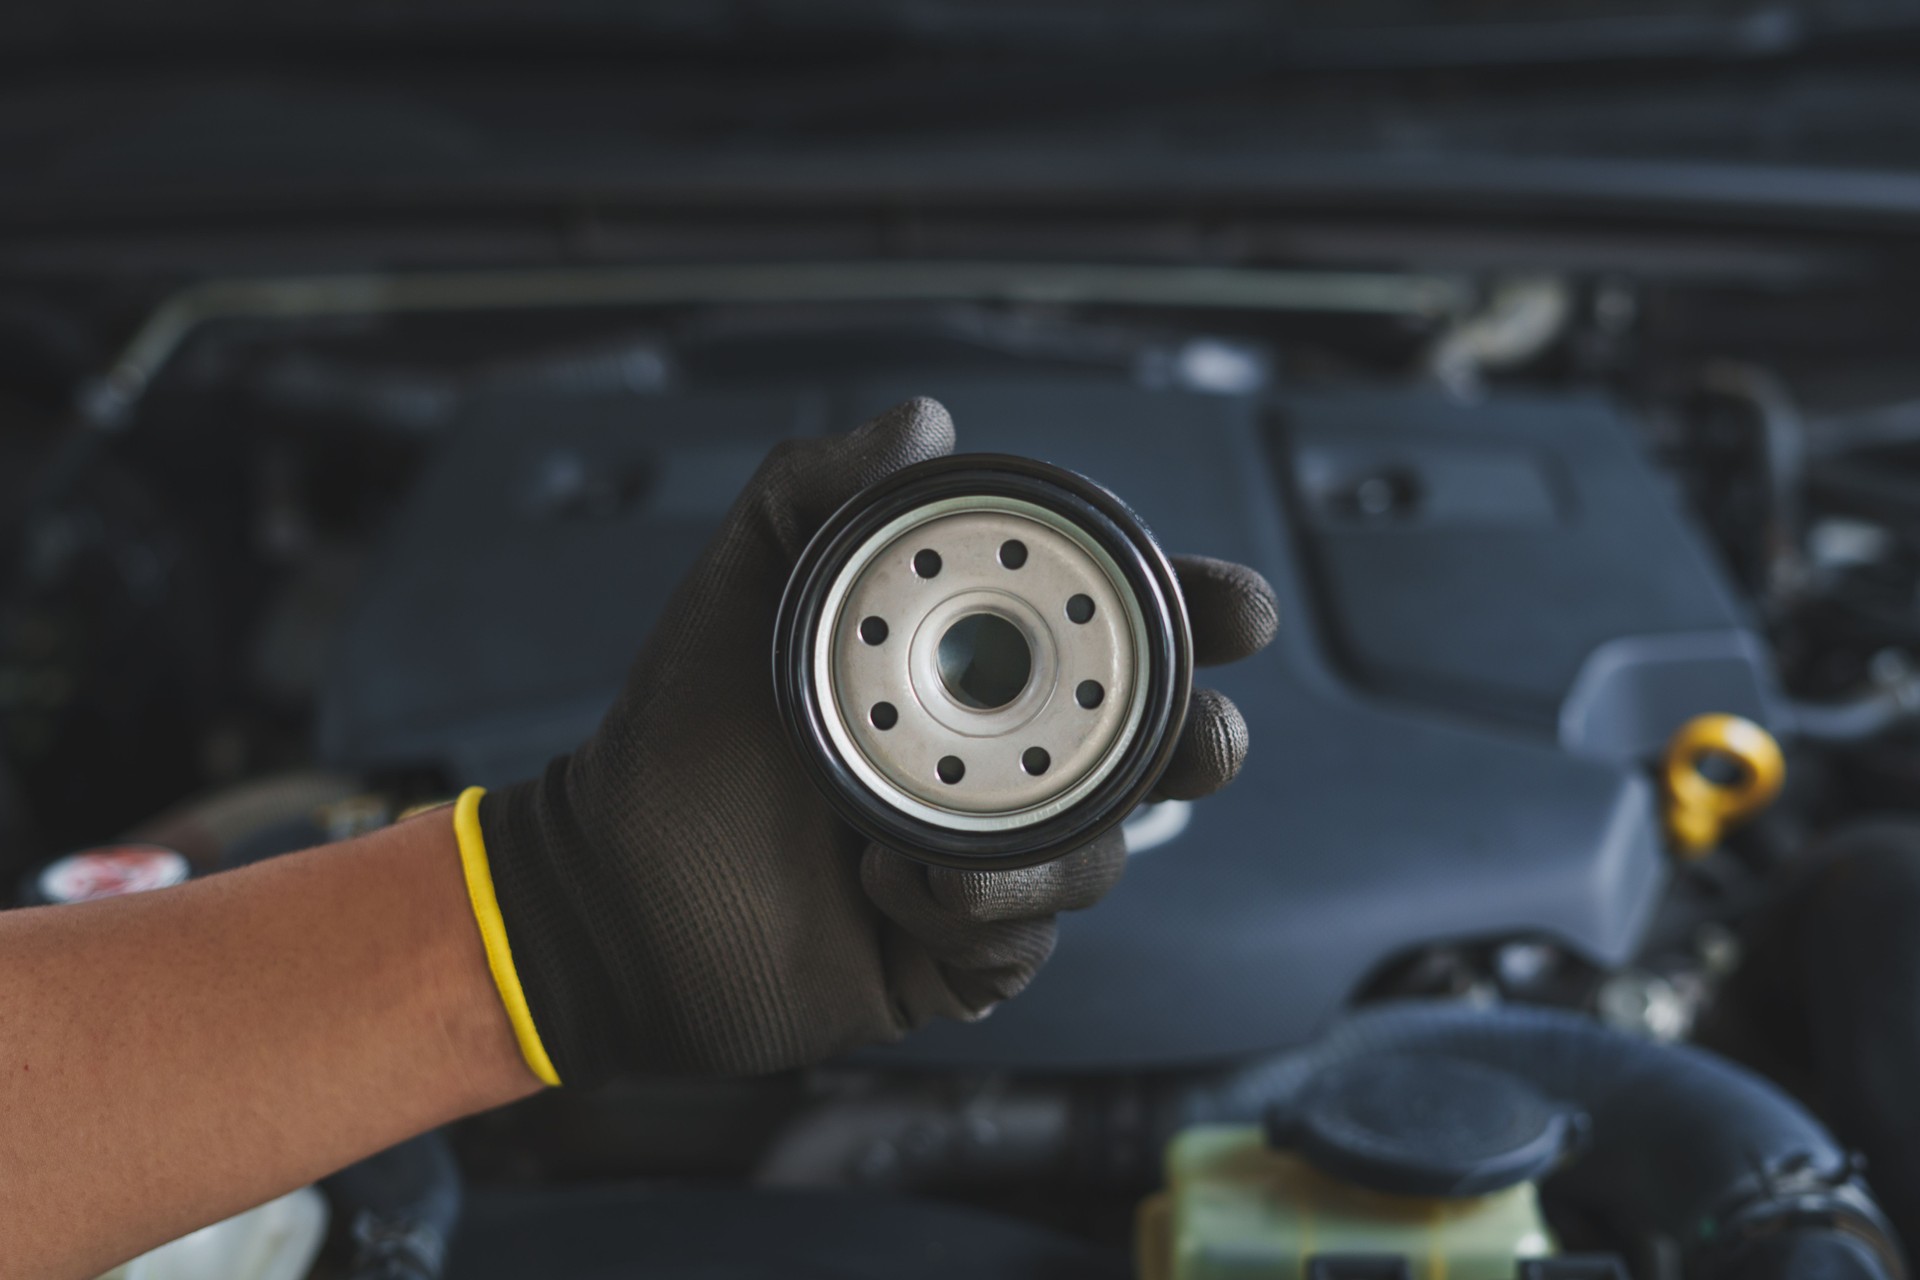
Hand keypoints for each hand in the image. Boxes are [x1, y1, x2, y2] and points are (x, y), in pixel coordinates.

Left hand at [473, 398, 1277, 1084]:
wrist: (616, 887)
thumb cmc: (681, 731)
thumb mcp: (744, 586)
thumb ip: (819, 488)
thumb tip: (925, 422)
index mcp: (971, 674)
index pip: (1118, 638)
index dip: (1197, 617)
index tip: (1233, 608)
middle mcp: (1001, 767)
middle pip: (1157, 756)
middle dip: (1199, 744)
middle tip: (1189, 740)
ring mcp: (989, 867)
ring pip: (1098, 861)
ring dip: (1036, 855)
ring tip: (913, 846)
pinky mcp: (960, 957)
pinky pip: (1022, 946)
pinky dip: (970, 920)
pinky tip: (882, 893)